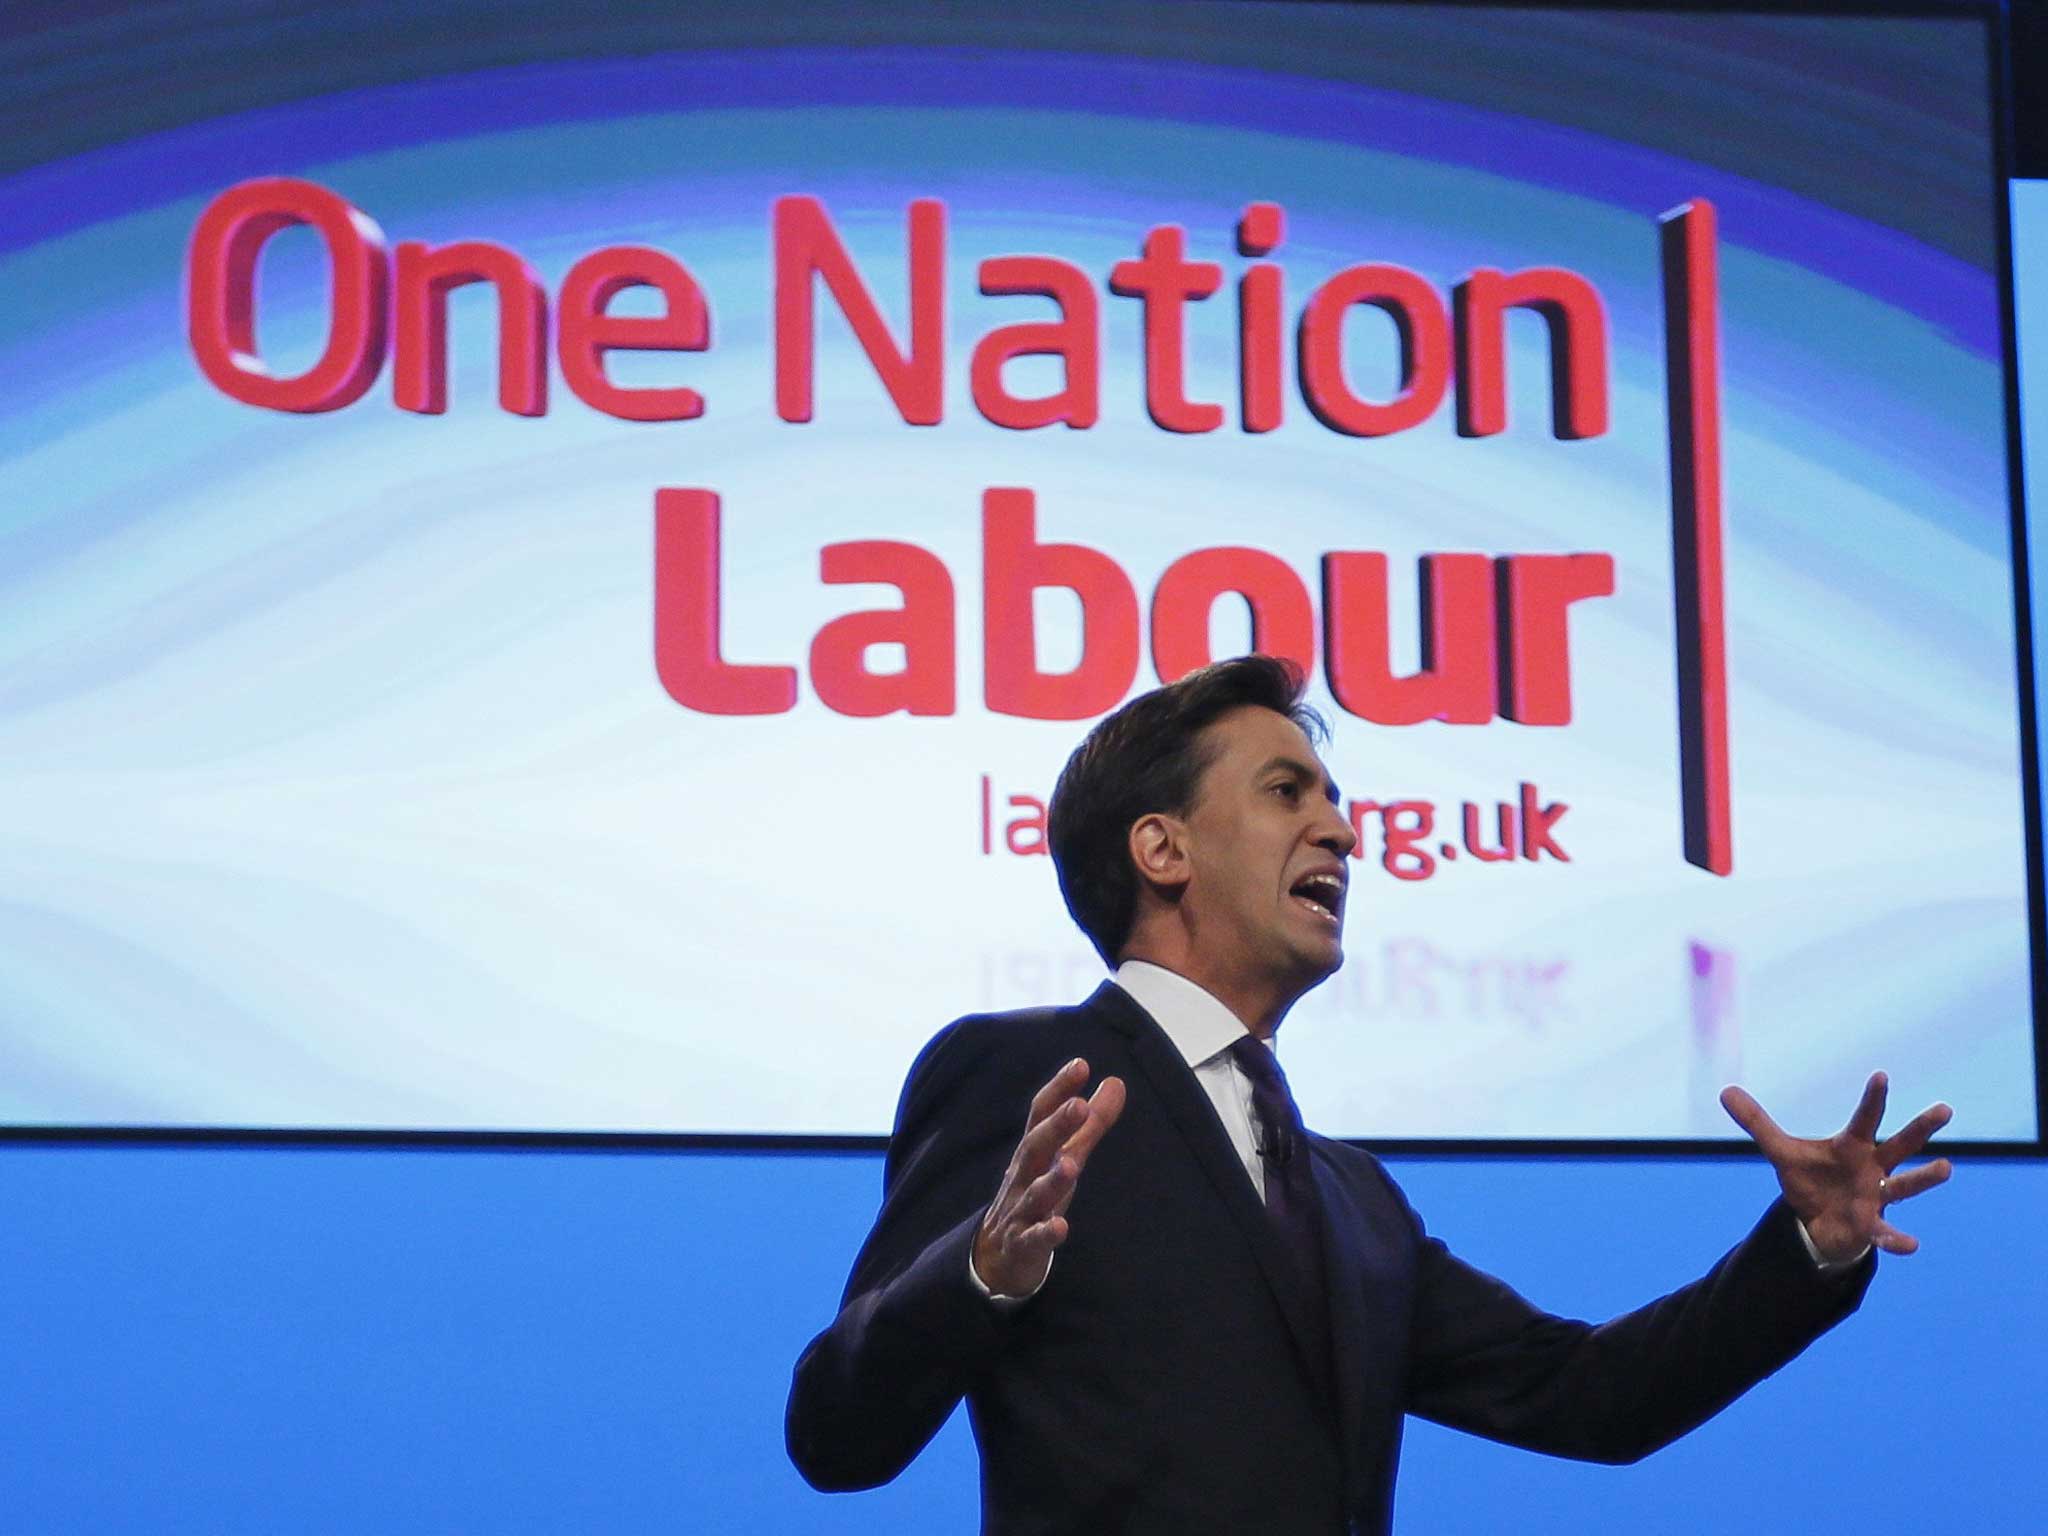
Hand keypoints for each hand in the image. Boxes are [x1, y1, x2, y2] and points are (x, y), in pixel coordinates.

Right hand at [972, 1058, 1125, 1298]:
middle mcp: (1023, 1176)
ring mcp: (1019, 1210)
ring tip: (1071, 1165)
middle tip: (1079, 1105)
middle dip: (1055, 1126)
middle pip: (1035, 1147)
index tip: (1080, 1064)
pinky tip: (1061, 1227)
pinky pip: (1033, 1238)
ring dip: (1051, 1179)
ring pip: (1034, 1193)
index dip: (1058, 1090)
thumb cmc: (1035, 1196)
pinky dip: (1046, 1233)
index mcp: (1034, 1152)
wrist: (996, 1256)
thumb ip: (1092, 1123)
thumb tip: (1117, 1082)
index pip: (1041, 1114)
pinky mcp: (1021, 1244)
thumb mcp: (1064, 1156)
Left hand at [1720, 1072, 1951, 1263]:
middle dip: (1920, 1128)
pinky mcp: (1871, 1225)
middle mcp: (1872, 1167)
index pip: (1864, 1118)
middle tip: (1944, 1109)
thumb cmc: (1810, 1179)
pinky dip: (1897, 1239)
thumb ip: (1757, 1123)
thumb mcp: (1780, 1151)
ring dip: (1924, 1178)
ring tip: (1945, 1168)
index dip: (1872, 1098)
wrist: (1816, 1220)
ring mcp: (1877, 1196)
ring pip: (1905, 1185)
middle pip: (1900, 1144)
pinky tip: (1910, 1245)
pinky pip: (1888, 1233)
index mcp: (1852, 1146)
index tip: (1881, 1075)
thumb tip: (1725, 1090)